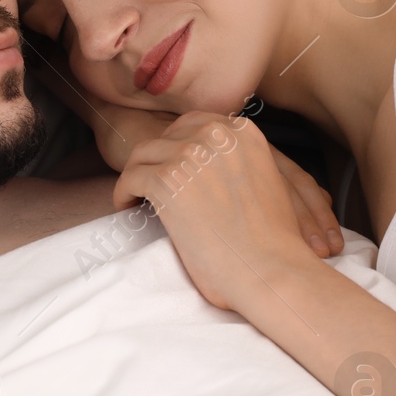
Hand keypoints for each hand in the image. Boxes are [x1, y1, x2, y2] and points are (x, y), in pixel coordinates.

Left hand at [112, 113, 334, 308]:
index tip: (173, 169)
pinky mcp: (167, 179)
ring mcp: (190, 153)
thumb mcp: (265, 181)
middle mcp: (217, 134)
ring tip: (137, 199)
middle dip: (158, 159)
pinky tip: (129, 209)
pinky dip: (124, 194)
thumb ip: (239, 163)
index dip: (178, 147)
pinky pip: (129, 178)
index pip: (195, 125)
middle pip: (168, 136)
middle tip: (152, 186)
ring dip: (137, 176)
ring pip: (143, 154)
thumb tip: (208, 169)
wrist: (271, 269)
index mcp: (243, 132)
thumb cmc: (271, 242)